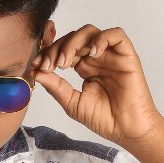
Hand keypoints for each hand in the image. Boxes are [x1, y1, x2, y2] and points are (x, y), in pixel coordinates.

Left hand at [31, 25, 162, 146]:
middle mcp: (96, 58)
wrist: (127, 130)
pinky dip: (101, 39)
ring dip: (73, 42)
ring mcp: (111, 55)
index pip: (63, 49)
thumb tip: (37, 72)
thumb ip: (56, 87)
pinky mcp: (127, 55)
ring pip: (90, 32)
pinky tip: (91, 54)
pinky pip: (116, 35)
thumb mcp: (72, 103)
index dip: (48, 53)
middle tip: (48, 65)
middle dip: (56, 48)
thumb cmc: (104, 119)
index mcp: (84, 67)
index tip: (36, 65)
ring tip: (65, 62)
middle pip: (73, 38)